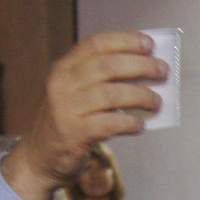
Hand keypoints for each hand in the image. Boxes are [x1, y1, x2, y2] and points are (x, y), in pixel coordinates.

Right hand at [4, 31, 168, 199]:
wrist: (38, 159)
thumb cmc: (65, 123)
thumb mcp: (74, 93)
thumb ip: (100, 81)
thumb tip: (144, 73)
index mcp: (63, 68)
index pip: (96, 44)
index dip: (125, 40)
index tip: (148, 43)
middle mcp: (62, 83)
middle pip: (109, 66)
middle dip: (141, 65)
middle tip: (162, 71)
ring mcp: (66, 108)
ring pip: (113, 94)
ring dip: (141, 96)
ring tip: (156, 101)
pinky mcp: (73, 133)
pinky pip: (110, 123)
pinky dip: (129, 123)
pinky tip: (140, 125)